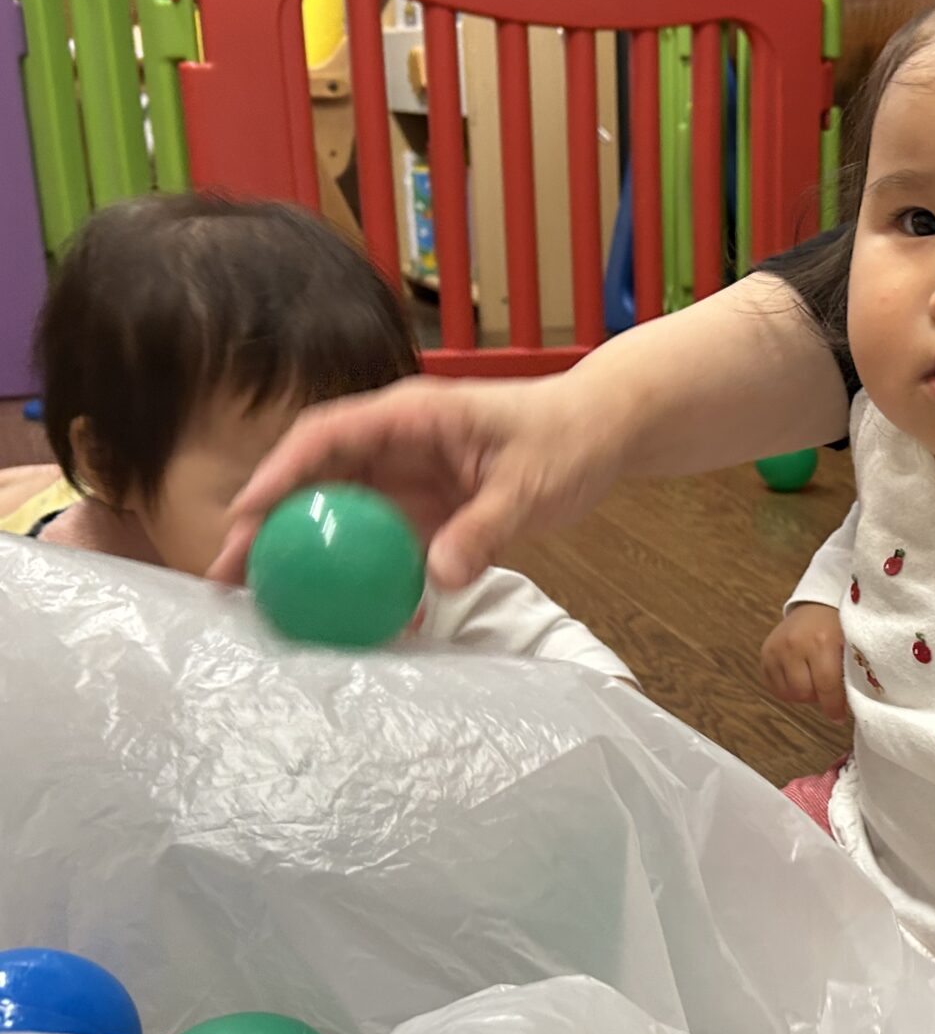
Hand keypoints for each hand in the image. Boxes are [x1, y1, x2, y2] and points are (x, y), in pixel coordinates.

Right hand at [207, 374, 629, 589]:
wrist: (603, 433)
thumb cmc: (568, 439)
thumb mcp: (530, 484)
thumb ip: (485, 528)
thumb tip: (437, 577)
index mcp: (410, 416)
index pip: (326, 437)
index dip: (279, 473)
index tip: (245, 517)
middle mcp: (398, 443)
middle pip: (316, 479)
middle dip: (271, 524)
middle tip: (232, 577)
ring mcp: (409, 477)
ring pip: (342, 514)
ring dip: (307, 554)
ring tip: (269, 604)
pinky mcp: (428, 510)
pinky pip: (384, 543)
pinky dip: (365, 574)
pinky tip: (352, 617)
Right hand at [760, 604, 847, 720]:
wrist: (816, 606)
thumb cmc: (838, 628)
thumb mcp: (850, 646)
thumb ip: (850, 674)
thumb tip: (849, 707)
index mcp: (821, 641)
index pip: (826, 686)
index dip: (833, 707)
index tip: (839, 717)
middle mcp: (795, 644)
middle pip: (803, 693)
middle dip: (818, 697)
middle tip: (828, 689)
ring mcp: (776, 648)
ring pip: (788, 694)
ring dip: (803, 694)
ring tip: (814, 680)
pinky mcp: (765, 653)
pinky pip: (774, 688)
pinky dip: (788, 689)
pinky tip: (800, 677)